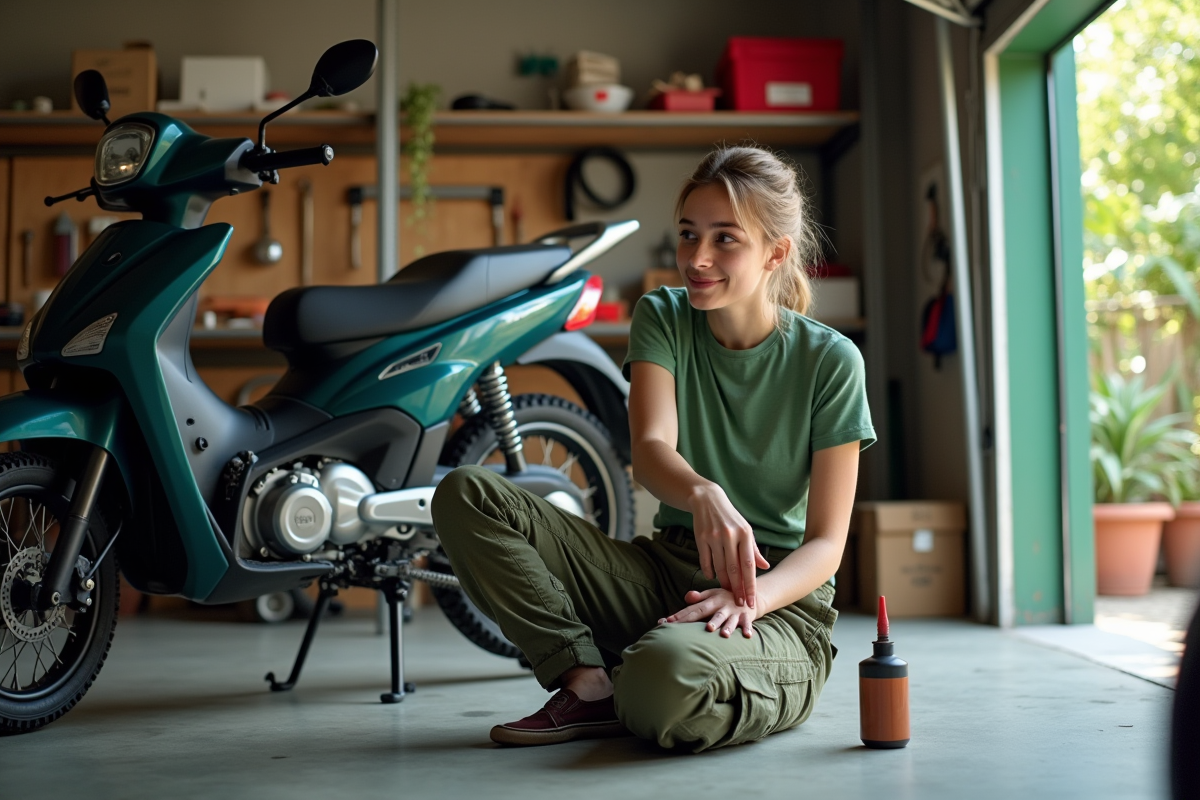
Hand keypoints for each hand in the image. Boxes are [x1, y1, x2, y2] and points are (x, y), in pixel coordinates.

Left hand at [661, 589, 760, 637]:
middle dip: (706, 621)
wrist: (750, 594)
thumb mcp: (712, 594)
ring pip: (730, 620)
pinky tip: (747, 636)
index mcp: (711, 601)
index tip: (667, 622)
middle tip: (701, 629)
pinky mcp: (746, 617)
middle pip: (712, 615)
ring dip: (727, 627)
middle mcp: (722, 606)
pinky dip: (747, 629)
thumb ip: (699, 597)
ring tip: (723, 635)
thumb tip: (686, 596)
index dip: (681, 616)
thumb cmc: (725, 596)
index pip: (694, 609)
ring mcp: (735, 612)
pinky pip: (747, 624)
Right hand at [687, 484, 769, 607]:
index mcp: (745, 534)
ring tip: (728, 592)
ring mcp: (714, 537)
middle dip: (737, 589)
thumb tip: (765, 567)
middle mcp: (730, 536)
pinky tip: (713, 578)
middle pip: (734, 569)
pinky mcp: (701, 538)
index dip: (750, 585)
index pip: (749, 565)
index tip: (751, 600)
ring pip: (719, 567)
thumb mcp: (746, 530)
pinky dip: (709, 572)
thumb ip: (754, 550)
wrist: (708, 500)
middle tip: (739, 603)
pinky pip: (705, 561)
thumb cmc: (731, 518)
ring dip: (724, 582)